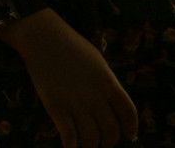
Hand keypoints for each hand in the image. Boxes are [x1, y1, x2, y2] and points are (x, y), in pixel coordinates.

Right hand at [0, 9, 138, 147]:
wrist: (43, 37)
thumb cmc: (71, 46)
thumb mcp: (97, 61)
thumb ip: (106, 82)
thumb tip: (112, 103)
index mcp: (109, 82)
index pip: (128, 113)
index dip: (130, 128)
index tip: (128, 135)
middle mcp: (96, 96)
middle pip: (111, 130)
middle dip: (109, 141)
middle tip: (104, 142)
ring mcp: (76, 103)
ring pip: (91, 138)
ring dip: (91, 146)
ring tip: (88, 145)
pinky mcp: (56, 108)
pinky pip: (69, 137)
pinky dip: (72, 147)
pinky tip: (71, 146)